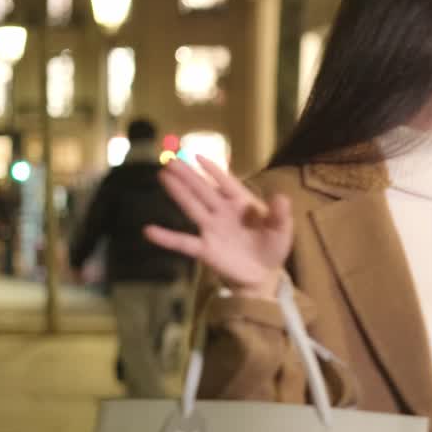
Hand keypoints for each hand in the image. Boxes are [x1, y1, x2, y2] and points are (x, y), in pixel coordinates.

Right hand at [144, 156, 292, 298]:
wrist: (263, 275)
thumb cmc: (272, 247)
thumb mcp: (282, 230)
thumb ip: (280, 214)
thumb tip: (281, 197)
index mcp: (242, 203)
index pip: (226, 182)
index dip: (213, 170)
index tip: (197, 156)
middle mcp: (223, 212)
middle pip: (203, 189)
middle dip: (188, 174)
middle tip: (170, 160)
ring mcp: (212, 229)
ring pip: (192, 207)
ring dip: (179, 192)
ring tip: (163, 176)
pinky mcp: (205, 249)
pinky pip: (183, 242)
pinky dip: (167, 237)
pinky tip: (149, 231)